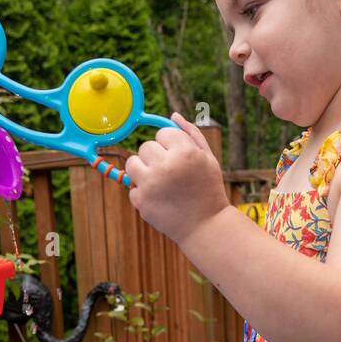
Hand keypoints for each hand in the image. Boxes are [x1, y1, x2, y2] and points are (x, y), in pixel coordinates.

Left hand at [125, 112, 228, 246]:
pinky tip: (160, 199)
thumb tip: (173, 115)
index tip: (178, 158)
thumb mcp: (208, 159)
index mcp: (185, 152)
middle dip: (155, 157)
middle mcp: (166, 165)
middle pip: (146, 146)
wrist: (206, 226)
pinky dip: (142, 192)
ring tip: (159, 182)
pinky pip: (132, 186)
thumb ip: (191, 134)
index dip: (170, 145)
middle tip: (170, 173)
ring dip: (142, 170)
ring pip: (132, 163)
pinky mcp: (141, 201)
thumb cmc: (208, 190)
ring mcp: (151, 184)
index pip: (163, 133)